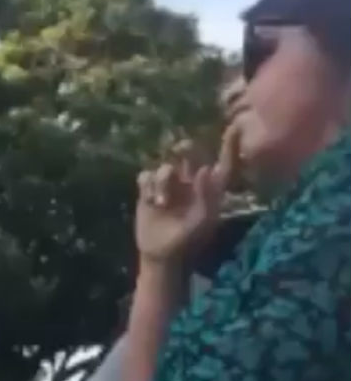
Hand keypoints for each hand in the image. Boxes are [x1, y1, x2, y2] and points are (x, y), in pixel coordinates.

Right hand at [135, 125, 240, 264]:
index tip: (234, 127)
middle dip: (185, 149)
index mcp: (208, 189)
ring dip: (162, 182)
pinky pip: (146, 175)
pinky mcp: (149, 189)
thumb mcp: (201, 220)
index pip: (221, 164)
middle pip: (189, 154)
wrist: (160, 253)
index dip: (228, 146)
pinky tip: (149, 200)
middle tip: (181, 149)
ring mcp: (169, 185)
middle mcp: (189, 182)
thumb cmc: (185, 240)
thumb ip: (206, 195)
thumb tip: (205, 169)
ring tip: (161, 203)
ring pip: (164, 167)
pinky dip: (147, 186)